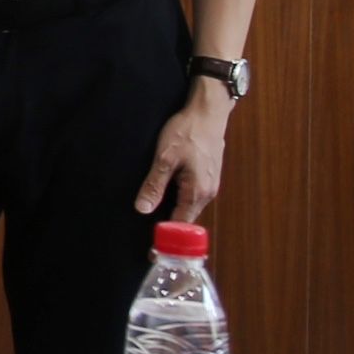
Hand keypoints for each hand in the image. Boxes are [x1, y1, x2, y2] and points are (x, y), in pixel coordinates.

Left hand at [137, 90, 232, 221]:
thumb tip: (142, 209)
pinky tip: (167, 189)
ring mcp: (210, 184)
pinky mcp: (209, 176)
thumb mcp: (164, 158)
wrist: (208, 113)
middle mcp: (208, 193)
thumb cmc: (187, 132)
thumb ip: (154, 186)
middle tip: (148, 224)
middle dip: (168, 222)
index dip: (165, 232)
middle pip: (186, 216)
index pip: (181, 223)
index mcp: (197, 192)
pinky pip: (193, 194)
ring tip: (154, 207)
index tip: (149, 240)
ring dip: (174, 208)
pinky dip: (180, 196)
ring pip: (190, 205)